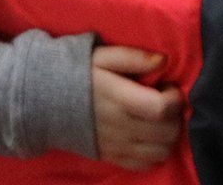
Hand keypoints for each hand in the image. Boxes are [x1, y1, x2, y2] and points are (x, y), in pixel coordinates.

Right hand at [90, 46, 182, 170]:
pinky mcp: (112, 158)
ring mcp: (116, 146)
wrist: (46, 103)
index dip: (174, 98)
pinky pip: (145, 164)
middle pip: (167, 133)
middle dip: (176, 116)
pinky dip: (156, 152)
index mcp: (119, 99)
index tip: (168, 87)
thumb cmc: (80, 75)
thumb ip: (133, 58)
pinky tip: (149, 136)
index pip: (160, 109)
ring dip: (169, 135)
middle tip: (166, 102)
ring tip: (159, 119)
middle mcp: (120, 127)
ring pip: (161, 151)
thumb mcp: (103, 57)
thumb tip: (163, 61)